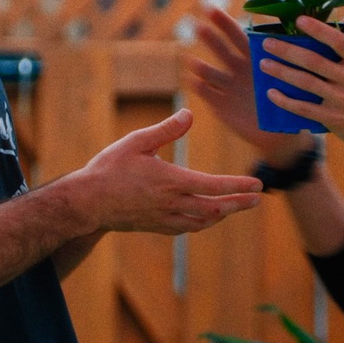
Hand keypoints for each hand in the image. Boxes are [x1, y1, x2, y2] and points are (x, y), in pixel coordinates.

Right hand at [65, 109, 262, 234]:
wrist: (87, 203)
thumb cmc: (109, 169)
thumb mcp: (136, 142)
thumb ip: (166, 130)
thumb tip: (189, 114)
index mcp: (170, 181)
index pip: (213, 185)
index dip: (238, 185)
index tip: (257, 185)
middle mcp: (172, 204)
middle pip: (215, 208)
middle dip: (238, 204)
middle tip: (256, 200)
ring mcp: (164, 218)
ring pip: (202, 221)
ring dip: (222, 214)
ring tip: (235, 207)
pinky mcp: (155, 227)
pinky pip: (186, 227)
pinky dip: (202, 222)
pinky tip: (205, 217)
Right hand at [185, 6, 309, 160]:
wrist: (287, 133)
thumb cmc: (296, 96)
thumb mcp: (309, 69)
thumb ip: (323, 42)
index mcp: (258, 57)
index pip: (240, 34)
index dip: (226, 21)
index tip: (212, 6)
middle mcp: (241, 70)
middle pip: (223, 48)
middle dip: (210, 34)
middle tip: (198, 20)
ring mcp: (231, 88)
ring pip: (213, 73)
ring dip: (202, 64)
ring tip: (191, 57)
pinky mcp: (226, 108)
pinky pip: (212, 98)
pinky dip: (203, 90)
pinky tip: (193, 82)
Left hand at [257, 15, 343, 158]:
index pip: (338, 40)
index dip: (318, 28)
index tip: (298, 20)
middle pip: (314, 60)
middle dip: (286, 50)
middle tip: (267, 43)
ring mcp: (342, 100)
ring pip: (305, 82)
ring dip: (281, 72)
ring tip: (263, 64)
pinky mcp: (334, 119)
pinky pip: (304, 108)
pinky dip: (285, 101)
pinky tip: (271, 93)